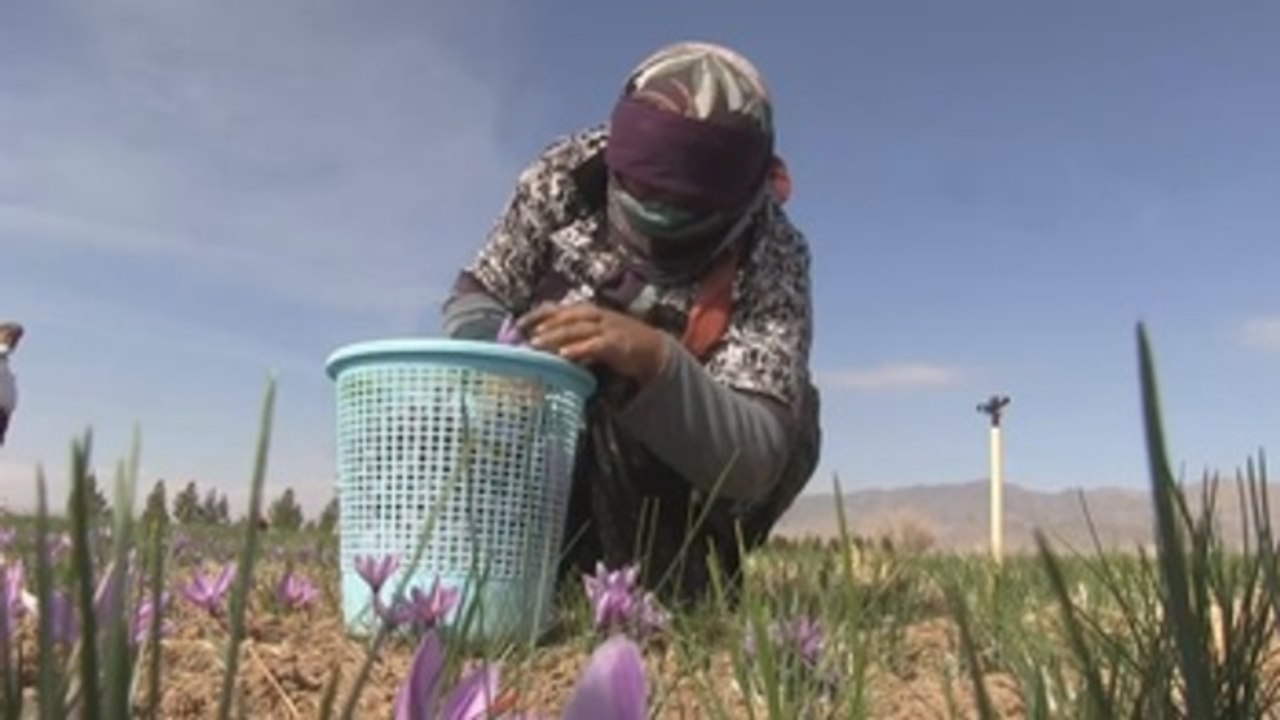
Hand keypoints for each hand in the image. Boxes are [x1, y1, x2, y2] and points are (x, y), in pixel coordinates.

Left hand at [518, 302, 670, 382]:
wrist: (652, 349)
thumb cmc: (617, 341)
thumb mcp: (592, 334)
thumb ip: (570, 337)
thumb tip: (541, 345)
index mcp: (586, 311)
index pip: (556, 308)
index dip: (536, 314)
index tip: (516, 325)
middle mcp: (594, 315)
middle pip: (564, 317)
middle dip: (543, 325)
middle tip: (524, 337)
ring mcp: (606, 327)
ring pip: (575, 329)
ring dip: (555, 336)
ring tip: (537, 345)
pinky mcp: (616, 343)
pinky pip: (594, 345)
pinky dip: (579, 349)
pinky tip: (565, 355)